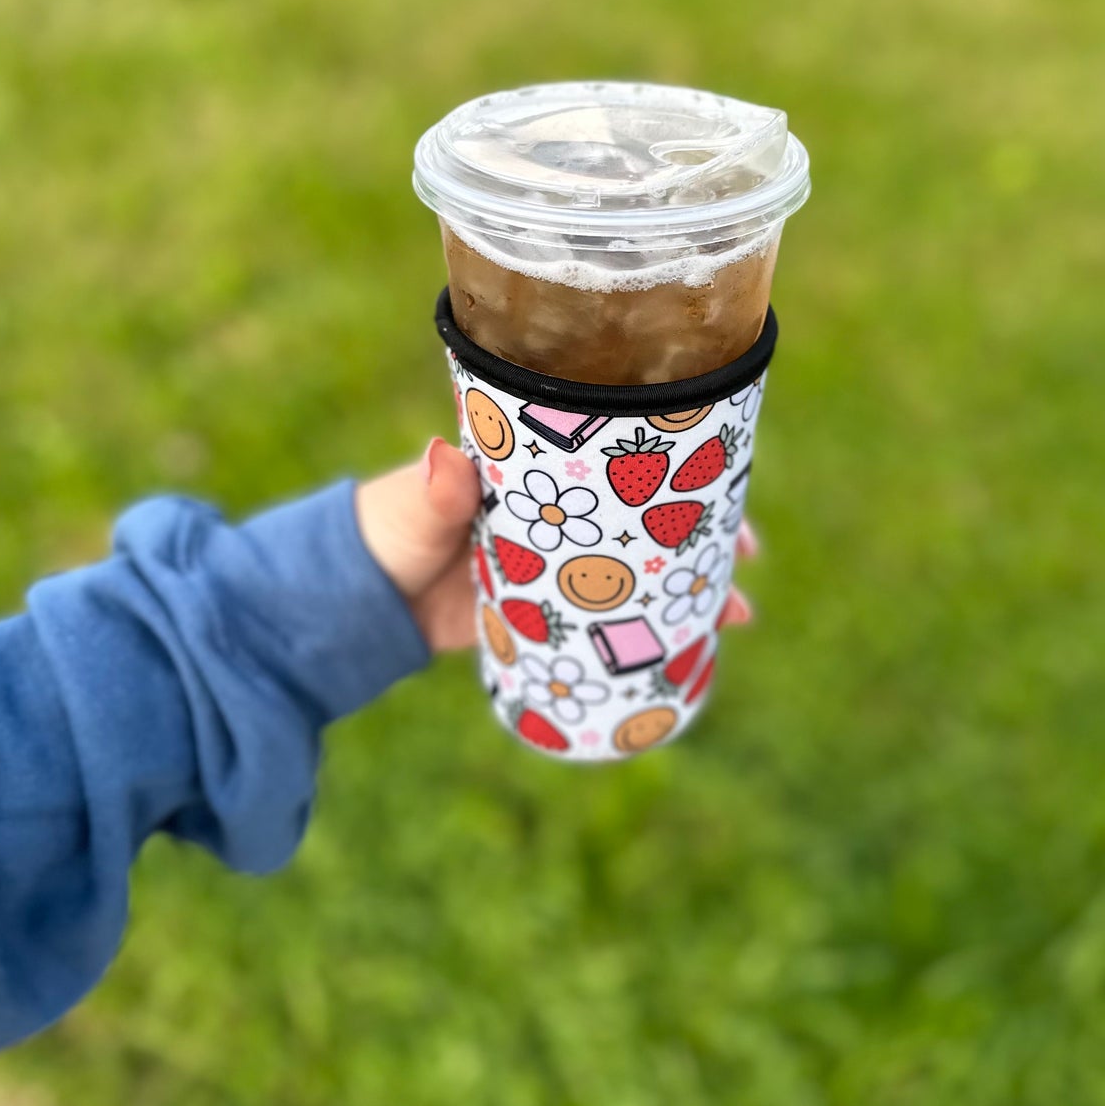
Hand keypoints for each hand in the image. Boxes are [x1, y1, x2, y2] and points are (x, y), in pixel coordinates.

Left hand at [356, 439, 756, 653]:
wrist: (357, 599)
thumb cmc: (384, 530)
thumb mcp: (413, 507)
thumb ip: (434, 489)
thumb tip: (444, 455)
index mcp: (540, 470)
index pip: (620, 458)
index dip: (676, 470)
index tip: (722, 483)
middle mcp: (564, 512)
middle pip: (649, 517)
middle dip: (704, 534)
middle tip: (747, 558)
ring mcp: (564, 564)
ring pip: (643, 570)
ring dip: (691, 589)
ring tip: (737, 615)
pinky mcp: (554, 612)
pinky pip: (615, 620)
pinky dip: (653, 631)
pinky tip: (693, 650)